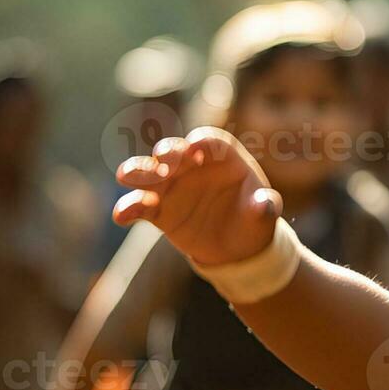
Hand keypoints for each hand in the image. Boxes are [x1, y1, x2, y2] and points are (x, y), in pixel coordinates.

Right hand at [113, 127, 281, 265]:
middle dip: (168, 152)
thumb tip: (264, 204)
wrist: (238, 247)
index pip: (211, 141)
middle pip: (174, 150)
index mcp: (223, 158)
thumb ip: (266, 207)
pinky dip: (128, 208)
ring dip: (138, 171)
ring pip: (148, 172)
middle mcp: (193, 166)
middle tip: (164, 160)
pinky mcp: (158, 210)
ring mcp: (173, 186)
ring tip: (128, 177)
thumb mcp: (265, 216)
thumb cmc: (254, 220)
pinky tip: (122, 216)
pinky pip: (139, 205)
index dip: (202, 142)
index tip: (195, 148)